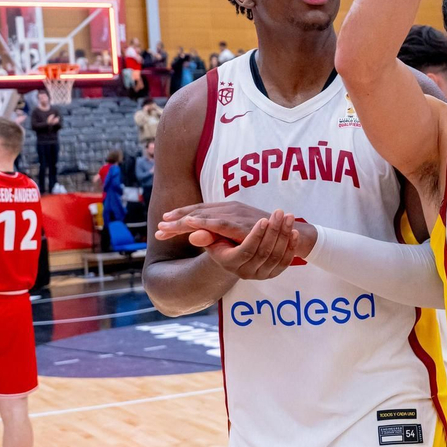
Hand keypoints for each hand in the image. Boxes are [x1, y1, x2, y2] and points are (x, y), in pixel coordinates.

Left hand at [156, 200, 275, 243]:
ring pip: (202, 216)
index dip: (180, 218)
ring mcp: (233, 214)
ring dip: (183, 221)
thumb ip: (215, 235)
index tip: (162, 226)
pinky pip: (218, 223)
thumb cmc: (262, 233)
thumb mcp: (234, 235)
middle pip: (196, 212)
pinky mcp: (239, 223)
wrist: (288, 232)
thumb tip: (194, 237)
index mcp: (225, 210)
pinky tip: (190, 224)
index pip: (198, 212)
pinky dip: (203, 222)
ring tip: (166, 227)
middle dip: (176, 220)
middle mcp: (227, 209)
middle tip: (158, 229)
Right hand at [181, 207, 300, 279]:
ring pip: (276, 255)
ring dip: (284, 235)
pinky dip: (291, 246)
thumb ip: (206, 235)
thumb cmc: (223, 243)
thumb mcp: (213, 239)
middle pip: (264, 252)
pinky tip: (293, 231)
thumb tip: (192, 229)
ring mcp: (261, 274)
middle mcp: (246, 271)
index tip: (263, 219)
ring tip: (288, 216)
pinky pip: (285, 261)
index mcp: (230, 263)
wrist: (239, 257)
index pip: (246, 251)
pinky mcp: (274, 272)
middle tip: (279, 212)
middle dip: (274, 231)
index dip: (255, 236)